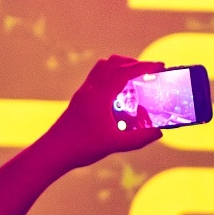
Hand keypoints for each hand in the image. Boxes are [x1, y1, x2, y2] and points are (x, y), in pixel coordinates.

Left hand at [38, 54, 164, 171]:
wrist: (53, 152)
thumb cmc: (81, 147)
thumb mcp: (115, 144)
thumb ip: (139, 138)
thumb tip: (158, 132)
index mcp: (100, 94)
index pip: (126, 71)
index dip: (145, 66)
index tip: (160, 66)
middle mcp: (90, 88)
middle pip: (114, 63)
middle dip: (134, 64)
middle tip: (150, 73)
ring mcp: (83, 92)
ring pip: (103, 67)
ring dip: (120, 67)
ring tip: (135, 80)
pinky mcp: (79, 99)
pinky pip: (97, 77)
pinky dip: (111, 77)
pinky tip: (118, 95)